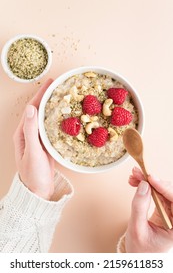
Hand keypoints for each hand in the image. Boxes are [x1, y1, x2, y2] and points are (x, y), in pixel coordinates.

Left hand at [13, 79, 54, 199]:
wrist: (37, 190)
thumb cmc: (33, 173)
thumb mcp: (32, 151)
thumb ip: (31, 130)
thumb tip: (31, 107)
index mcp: (22, 133)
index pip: (31, 108)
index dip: (40, 94)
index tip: (49, 83)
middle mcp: (29, 133)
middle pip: (38, 110)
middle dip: (47, 96)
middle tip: (58, 85)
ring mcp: (37, 138)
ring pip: (45, 117)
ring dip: (52, 105)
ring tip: (62, 95)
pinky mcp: (45, 144)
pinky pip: (51, 127)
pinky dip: (57, 118)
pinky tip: (65, 115)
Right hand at [125, 167, 172, 251]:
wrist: (139, 256)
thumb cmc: (141, 249)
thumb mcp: (137, 229)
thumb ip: (140, 207)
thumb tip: (144, 186)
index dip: (165, 188)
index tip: (151, 178)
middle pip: (170, 192)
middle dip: (153, 181)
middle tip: (138, 174)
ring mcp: (171, 212)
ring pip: (162, 190)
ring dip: (148, 181)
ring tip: (134, 177)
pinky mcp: (163, 208)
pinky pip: (157, 192)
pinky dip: (146, 186)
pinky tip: (137, 182)